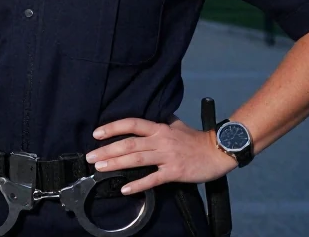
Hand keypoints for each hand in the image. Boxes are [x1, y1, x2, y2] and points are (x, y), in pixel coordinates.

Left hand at [86, 116, 237, 194]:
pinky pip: (152, 179)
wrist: (218, 151)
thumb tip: (146, 120)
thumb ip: (160, 122)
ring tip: (100, 168)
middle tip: (90, 157)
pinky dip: (137, 184)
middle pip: (129, 144)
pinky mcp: (174, 172)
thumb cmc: (196, 139)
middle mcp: (161, 140)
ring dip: (116, 164)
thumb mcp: (176, 125)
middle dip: (107, 150)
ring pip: (137, 160)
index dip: (113, 127)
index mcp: (160, 128)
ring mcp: (167, 156)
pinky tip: (124, 188)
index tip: (96, 133)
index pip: (132, 124)